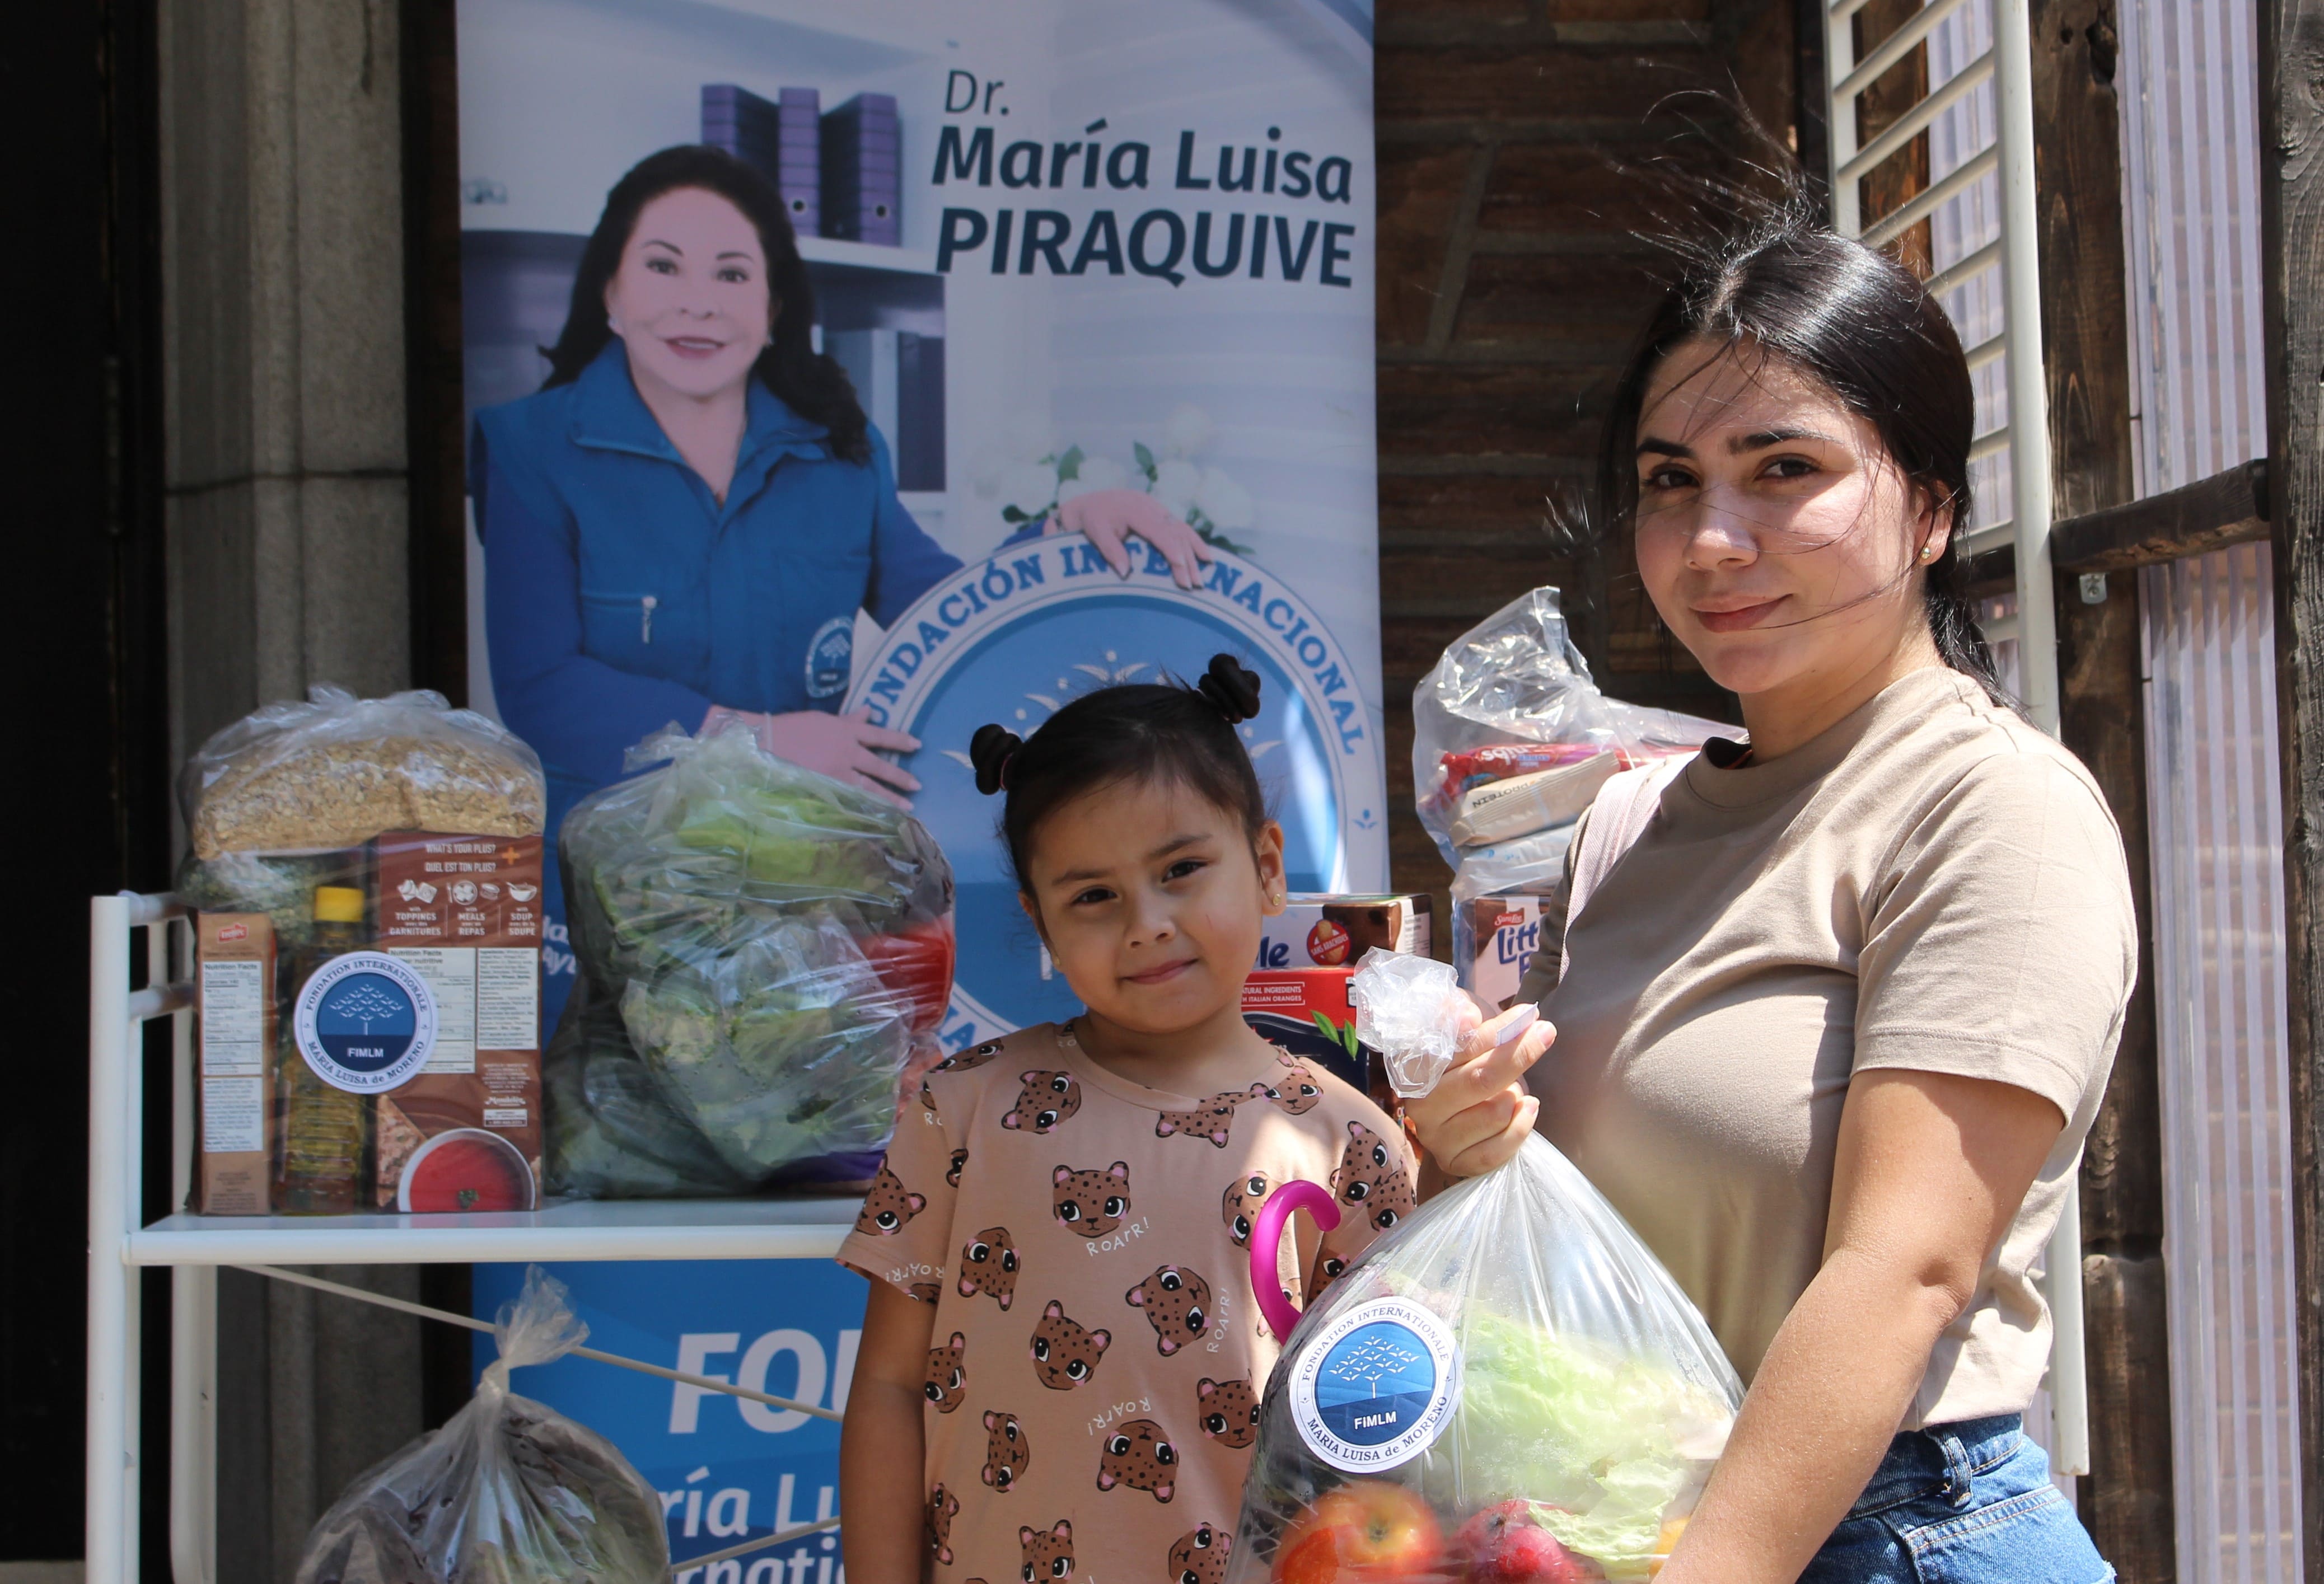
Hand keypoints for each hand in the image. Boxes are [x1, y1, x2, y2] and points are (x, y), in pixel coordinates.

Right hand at [703, 704, 921, 806]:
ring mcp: (838, 770)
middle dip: (900, 776)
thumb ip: (849, 720)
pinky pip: (852, 798)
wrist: (768, 740)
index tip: (917, 745)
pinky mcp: (826, 785)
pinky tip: (878, 814)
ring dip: (890, 797)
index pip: (880, 735)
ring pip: (870, 786)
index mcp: (847, 730)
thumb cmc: (794, 727)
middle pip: (880, 766)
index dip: (900, 740)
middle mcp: (847, 750)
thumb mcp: (825, 719)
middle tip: (918, 785)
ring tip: (907, 807)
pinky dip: (866, 806)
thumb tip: (870, 711)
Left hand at [1047, 487, 1215, 589]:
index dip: (1171, 548)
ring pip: (1181, 529)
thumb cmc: (1090, 520)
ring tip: (1208, 568)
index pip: (1158, 530)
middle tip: (1194, 583)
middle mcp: (1150, 506)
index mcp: (1135, 508)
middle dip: (1186, 558)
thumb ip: (1110, 550)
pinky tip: (1205, 555)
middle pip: (1174, 532)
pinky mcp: (1160, 514)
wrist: (1088, 503)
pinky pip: (1180, 527)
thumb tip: (1124, 572)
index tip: (1181, 567)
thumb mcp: (1095, 533)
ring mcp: (1157, 509)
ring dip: (1195, 550)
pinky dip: (1193, 542)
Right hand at [1402, 998, 1551, 1177]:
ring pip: (1494, 1113)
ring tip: (1515, 1088)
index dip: (1482, 1032)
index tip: (1517, 1015)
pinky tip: (1527, 1109)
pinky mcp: (1454, 1162)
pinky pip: (1497, 1150)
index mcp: (1414, 1065)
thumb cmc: (1469, 1054)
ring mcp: (1435, 1136)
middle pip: (1479, 1080)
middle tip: (1546, 1031)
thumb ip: (1459, 1010)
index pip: (1452, 1048)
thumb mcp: (1463, 1020)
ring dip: (1516, 1096)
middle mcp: (1418, 1102)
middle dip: (1519, 1054)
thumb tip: (1466, 1016)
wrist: (1468, 1103)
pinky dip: (1521, 1127)